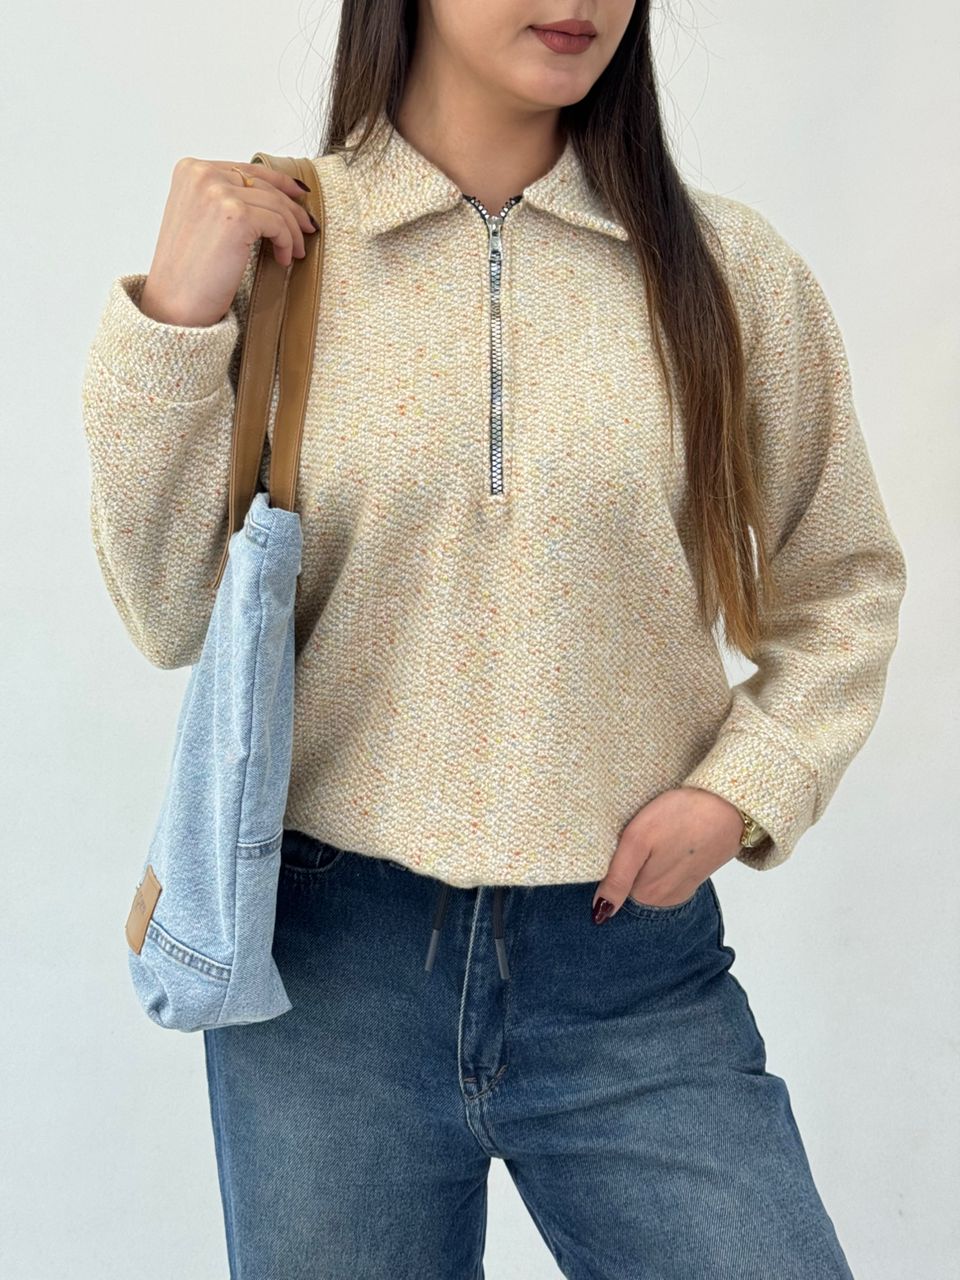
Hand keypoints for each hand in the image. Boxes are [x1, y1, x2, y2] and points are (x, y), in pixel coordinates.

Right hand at [139, 156, 318, 328]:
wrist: (174, 304)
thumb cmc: (187, 272)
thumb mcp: (200, 219)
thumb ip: (224, 199)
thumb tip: (268, 195)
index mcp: (191, 170)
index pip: (246, 169)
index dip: (278, 181)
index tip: (299, 195)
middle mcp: (202, 174)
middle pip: (264, 185)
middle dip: (292, 209)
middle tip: (307, 228)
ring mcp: (218, 192)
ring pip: (276, 205)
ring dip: (292, 231)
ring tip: (295, 252)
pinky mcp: (237, 215)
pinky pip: (278, 224)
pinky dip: (287, 242)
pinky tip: (284, 259)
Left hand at [591, 786, 743, 922]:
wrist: (730, 804)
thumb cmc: (680, 816)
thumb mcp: (638, 840)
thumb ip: (617, 878)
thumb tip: (600, 914)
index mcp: (646, 894)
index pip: (612, 891)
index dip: (607, 870)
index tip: (612, 848)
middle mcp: (664, 900)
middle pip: (630, 888)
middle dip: (624, 870)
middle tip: (633, 840)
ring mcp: (681, 889)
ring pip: (648, 882)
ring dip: (643, 866)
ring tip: (649, 841)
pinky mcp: (693, 875)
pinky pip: (666, 876)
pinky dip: (660, 864)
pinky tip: (664, 845)